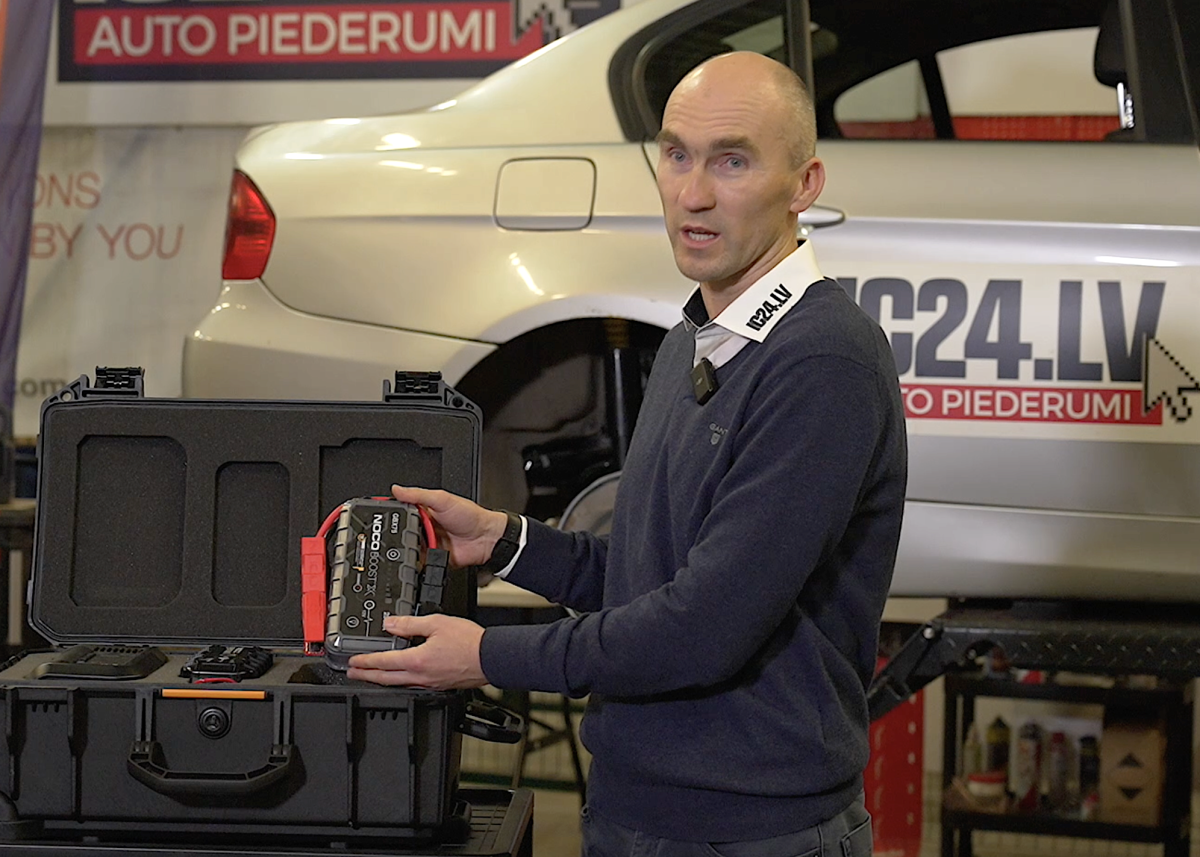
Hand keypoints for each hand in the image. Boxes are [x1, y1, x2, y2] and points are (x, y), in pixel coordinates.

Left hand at [346, 614, 486, 688]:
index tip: (353, 661)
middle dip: (366, 676)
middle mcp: (421, 676)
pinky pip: (412, 685)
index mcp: (417, 660)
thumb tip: (391, 624)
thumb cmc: (469, 642)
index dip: (365, 661)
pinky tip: (399, 679)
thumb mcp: (437, 623)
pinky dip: (399, 682)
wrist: (491, 658)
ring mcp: (430, 683)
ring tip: (370, 677)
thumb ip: (410, 624)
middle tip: (352, 674)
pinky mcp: (439, 685)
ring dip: (380, 680)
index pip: (383, 662)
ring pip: (398, 684)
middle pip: (386, 678)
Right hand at [391, 485, 507, 568]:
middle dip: (399, 533)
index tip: (380, 514)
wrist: (486, 539)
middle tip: (400, 532)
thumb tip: (397, 489)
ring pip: (408, 547)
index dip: (392, 513)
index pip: (402, 511)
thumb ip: (418, 494)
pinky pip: (419, 561)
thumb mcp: (442, 499)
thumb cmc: (470, 516)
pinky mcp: (432, 557)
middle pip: (402, 531)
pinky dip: (417, 561)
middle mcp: (424, 526)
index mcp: (425, 510)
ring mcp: (428, 542)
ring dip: (409, 547)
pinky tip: (420, 555)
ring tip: (416, 543)